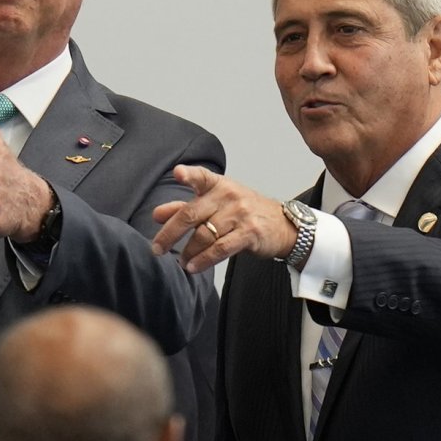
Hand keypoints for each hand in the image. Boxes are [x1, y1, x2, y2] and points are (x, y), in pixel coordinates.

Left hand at [151, 165, 297, 272]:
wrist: (282, 225)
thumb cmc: (243, 212)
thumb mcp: (216, 204)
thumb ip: (185, 207)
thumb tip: (157, 214)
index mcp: (218, 185)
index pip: (201, 176)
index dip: (188, 175)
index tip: (177, 173)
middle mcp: (228, 196)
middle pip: (192, 214)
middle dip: (170, 232)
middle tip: (157, 248)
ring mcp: (240, 214)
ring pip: (204, 235)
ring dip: (188, 252)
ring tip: (181, 262)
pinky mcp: (249, 233)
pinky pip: (220, 249)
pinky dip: (204, 260)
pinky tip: (194, 267)